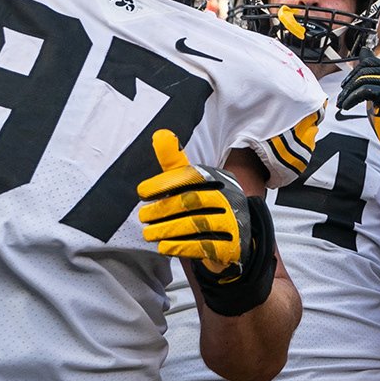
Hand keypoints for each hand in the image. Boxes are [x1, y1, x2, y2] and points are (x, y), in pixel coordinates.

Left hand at [137, 129, 252, 274]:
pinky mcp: (231, 245)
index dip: (164, 183)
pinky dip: (179, 247)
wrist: (237, 233)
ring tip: (149, 233)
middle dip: (161, 210)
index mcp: (218, 179)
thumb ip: (175, 162)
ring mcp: (233, 222)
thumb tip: (159, 134)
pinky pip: (203, 247)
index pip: (190, 177)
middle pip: (191, 202)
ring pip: (195, 225)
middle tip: (143, 217)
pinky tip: (164, 246)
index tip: (142, 192)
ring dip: (166, 230)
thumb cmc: (206, 203)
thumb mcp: (193, 181)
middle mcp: (229, 197)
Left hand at [339, 52, 379, 154]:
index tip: (345, 85)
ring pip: (364, 80)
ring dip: (348, 93)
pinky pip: (365, 91)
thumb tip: (364, 50)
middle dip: (349, 83)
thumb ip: (372, 70)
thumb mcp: (378, 87)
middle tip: (341, 96)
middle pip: (365, 69)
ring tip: (342, 103)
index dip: (353, 72)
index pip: (370, 61)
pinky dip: (352, 98)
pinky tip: (347, 106)